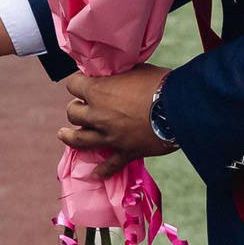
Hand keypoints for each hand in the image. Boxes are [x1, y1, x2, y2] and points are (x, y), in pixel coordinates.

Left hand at [60, 68, 175, 178]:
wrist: (180, 108)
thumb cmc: (159, 83)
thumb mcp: (136, 69)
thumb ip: (120, 75)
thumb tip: (117, 74)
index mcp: (98, 91)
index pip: (72, 85)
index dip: (77, 82)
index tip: (81, 82)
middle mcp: (98, 115)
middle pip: (72, 113)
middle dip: (75, 108)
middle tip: (80, 107)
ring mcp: (110, 136)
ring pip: (81, 140)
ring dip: (70, 137)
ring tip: (63, 135)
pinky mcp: (126, 152)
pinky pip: (110, 165)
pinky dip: (102, 171)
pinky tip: (94, 175)